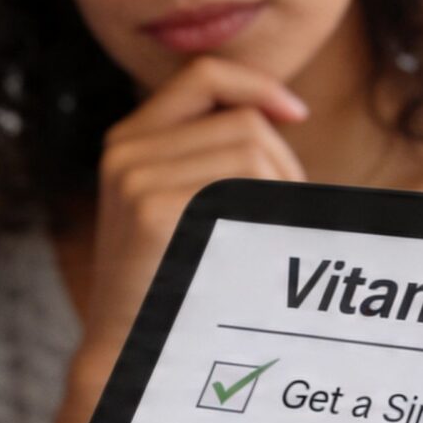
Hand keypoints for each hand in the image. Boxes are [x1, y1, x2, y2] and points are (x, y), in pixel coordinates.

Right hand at [77, 57, 307, 368]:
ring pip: (251, 148)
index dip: (257, 84)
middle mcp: (126, 149)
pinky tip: (254, 247)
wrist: (128, 348)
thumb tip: (283, 112)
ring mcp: (134, 175)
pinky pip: (244, 183)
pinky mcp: (151, 206)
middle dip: (282, 161)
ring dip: (281, 188)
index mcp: (130, 140)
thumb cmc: (172, 281)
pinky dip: (268, 210)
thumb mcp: (175, 205)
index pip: (203, 74)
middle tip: (286, 212)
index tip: (296, 115)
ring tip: (268, 234)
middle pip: (243, 120)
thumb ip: (208, 155)